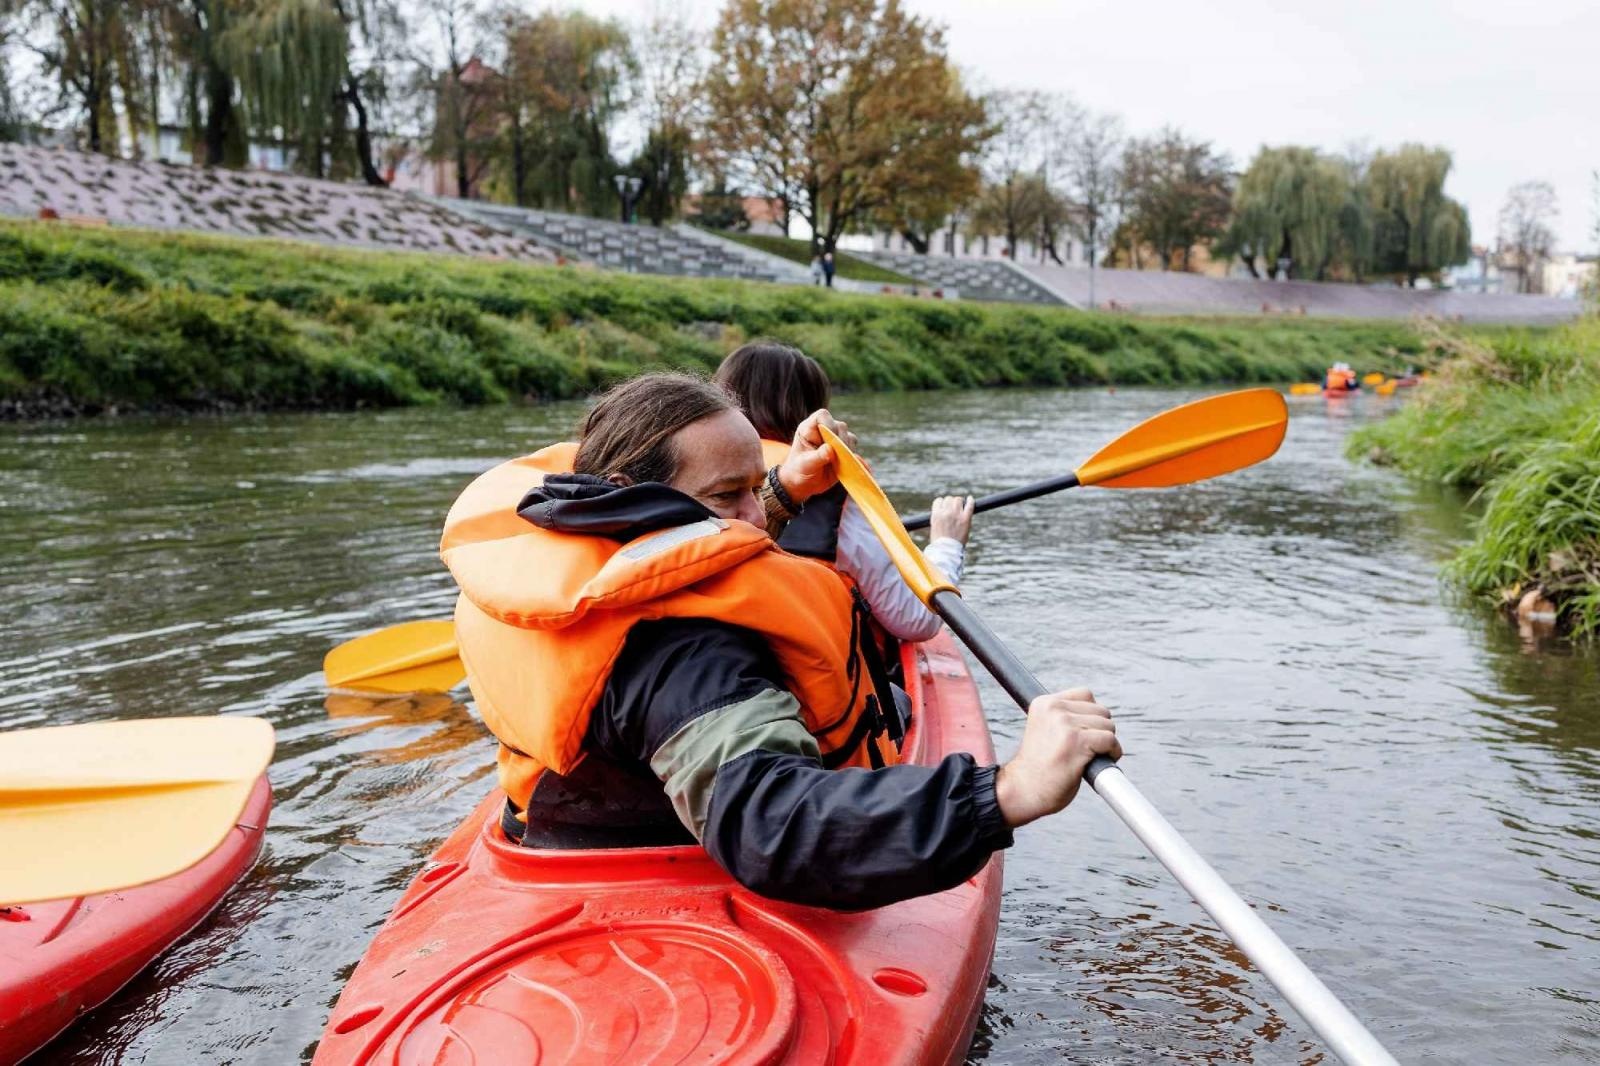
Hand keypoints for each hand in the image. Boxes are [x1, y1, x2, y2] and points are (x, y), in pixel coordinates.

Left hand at [778, 409, 856, 503]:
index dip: (829, 425)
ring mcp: (835, 439)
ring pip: (849, 437)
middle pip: (840, 426)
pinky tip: (847, 466)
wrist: (803, 484)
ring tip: (839, 464)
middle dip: (841, 442)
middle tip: (838, 457)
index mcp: (809, 428)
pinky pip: (854, 449)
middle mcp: (823, 430)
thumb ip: (817, 457)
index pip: (822, 416)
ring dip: (848, 450)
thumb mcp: (805, 465)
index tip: (830, 441)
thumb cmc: (799, 471)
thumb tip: (830, 449)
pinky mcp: (843, 449)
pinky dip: (853, 457)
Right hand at [928, 495, 974, 545]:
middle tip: (953, 509)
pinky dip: (971, 501)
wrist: (947, 550)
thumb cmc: (940, 541)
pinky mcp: (966, 519)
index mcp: (936, 515)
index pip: (939, 501)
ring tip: (960, 508)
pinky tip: (970, 499)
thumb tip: (943, 510)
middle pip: (949, 499)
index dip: (942, 503)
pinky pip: (969, 505)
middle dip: (950, 503)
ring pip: (958, 500)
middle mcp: (946, 512)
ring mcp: (956, 515)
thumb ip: (939, 517)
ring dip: (959, 502)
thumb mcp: (934, 527)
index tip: (945, 507)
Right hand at [994, 688, 1119, 828]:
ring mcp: (1065, 724)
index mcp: (1044, 703)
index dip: (1091, 715)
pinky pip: (1109, 740)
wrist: (1022, 790)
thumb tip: (1100, 713)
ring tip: (1090, 757)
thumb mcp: (1046, 730)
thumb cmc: (1038, 767)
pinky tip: (1098, 762)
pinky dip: (1112, 753)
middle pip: (1101, 710)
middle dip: (1100, 730)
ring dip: (1106, 743)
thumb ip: (1065, 717)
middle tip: (1087, 750)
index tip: (1084, 734)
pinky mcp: (1076, 741)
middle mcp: (1054, 708)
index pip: (1085, 695)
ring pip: (1108, 725)